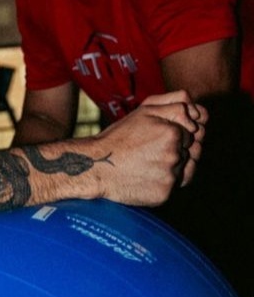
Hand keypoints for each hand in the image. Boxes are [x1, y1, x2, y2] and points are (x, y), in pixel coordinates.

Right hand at [95, 90, 206, 204]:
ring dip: (173, 166)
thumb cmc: (120, 137)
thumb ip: (176, 102)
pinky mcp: (164, 194)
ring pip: (187, 169)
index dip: (176, 133)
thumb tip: (200, 113)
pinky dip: (164, 182)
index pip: (192, 132)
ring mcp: (170, 176)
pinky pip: (175, 187)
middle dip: (178, 148)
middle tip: (152, 150)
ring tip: (149, 163)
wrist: (95, 166)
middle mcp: (174, 155)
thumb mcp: (145, 110)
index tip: (156, 137)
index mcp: (172, 132)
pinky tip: (147, 176)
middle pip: (193, 151)